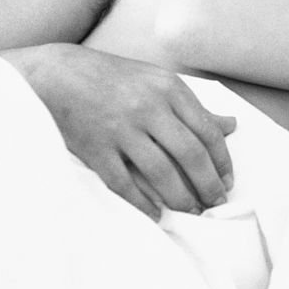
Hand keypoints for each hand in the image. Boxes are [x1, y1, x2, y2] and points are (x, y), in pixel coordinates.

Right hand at [3, 43, 236, 218]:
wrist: (57, 74)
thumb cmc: (112, 78)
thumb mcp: (157, 81)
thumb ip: (193, 106)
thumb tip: (230, 125)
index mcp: (169, 89)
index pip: (208, 131)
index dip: (223, 162)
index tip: (228, 181)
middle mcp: (149, 107)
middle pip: (190, 154)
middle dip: (208, 185)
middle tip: (216, 203)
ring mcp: (121, 129)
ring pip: (161, 172)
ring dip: (180, 198)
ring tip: (191, 211)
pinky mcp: (96, 148)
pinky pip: (124, 183)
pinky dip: (142, 203)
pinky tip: (155, 214)